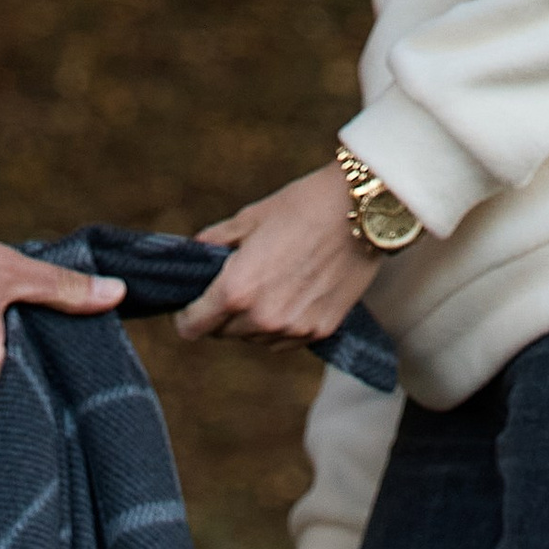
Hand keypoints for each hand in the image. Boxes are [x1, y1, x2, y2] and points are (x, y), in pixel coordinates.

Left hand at [174, 166, 381, 351]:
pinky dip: (280, 326)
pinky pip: (284, 341)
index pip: (193, 327)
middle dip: (222, 315)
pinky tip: (290, 296)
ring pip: (254, 339)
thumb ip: (216, 241)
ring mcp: (291, 329)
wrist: (361, 212)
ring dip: (252, 321)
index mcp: (236, 291)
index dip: (186, 317)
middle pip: (223, 334)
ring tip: (269, 286)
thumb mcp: (251, 218)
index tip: (190, 308)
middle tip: (235, 287)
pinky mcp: (317, 332)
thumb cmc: (303, 206)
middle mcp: (261, 318)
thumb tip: (195, 251)